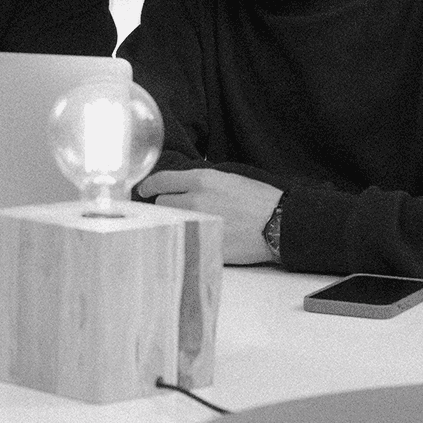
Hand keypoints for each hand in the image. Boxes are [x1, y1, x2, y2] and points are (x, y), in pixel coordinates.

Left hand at [137, 168, 282, 264]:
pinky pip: (184, 239)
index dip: (149, 186)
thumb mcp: (229, 180)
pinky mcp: (204, 243)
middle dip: (166, 206)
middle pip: (162, 203)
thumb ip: (201, 182)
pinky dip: (186, 238)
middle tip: (176, 210)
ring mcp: (198, 223)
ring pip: (170, 222)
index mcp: (202, 180)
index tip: (143, 190)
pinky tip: (194, 238)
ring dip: (173, 222)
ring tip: (186, 224)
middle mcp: (195, 200)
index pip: (162, 180)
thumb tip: (181, 187)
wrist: (279, 224)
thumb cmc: (259, 201)